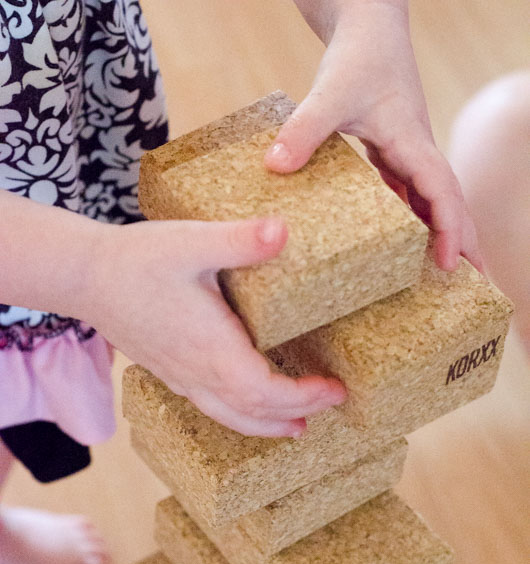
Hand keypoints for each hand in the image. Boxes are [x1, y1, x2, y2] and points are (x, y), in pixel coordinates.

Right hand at [87, 217, 345, 436]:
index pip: (265, 392)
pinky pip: (210, 407)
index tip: (335, 390)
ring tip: (295, 427)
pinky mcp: (169, 371)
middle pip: (252, 413)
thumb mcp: (191, 242)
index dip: (303, 398)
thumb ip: (239, 240)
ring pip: (229, 416)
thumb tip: (283, 231)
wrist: (83, 276)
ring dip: (266, 425)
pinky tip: (246, 406)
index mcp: (210, 348)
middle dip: (294, 414)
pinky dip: (238, 414)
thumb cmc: (137, 259)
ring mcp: (180, 376)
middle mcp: (196, 371)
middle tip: (328, 406)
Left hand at [265, 0, 482, 271]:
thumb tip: (276, 166)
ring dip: (442, 233)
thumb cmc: (358, 55)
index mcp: (412, 141)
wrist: (368, 26)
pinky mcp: (392, 152)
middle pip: (450, 201)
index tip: (447, 261)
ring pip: (432, 200)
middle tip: (475, 281)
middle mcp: (417, 151)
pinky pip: (409, 193)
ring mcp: (407, 153)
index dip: (449, 227)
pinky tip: (402, 242)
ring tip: (443, 273)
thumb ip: (304, 129)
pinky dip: (414, 218)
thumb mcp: (330, 93)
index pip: (442, 190)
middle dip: (465, 240)